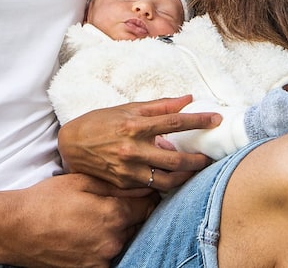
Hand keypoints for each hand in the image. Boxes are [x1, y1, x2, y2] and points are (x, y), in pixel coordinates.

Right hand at [0, 173, 157, 267]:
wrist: (16, 229)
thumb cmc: (46, 200)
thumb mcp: (81, 181)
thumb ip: (115, 185)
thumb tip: (142, 184)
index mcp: (113, 215)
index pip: (147, 205)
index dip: (146, 194)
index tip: (141, 188)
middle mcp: (112, 241)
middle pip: (137, 224)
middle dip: (131, 211)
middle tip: (114, 199)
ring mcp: (101, 260)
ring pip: (123, 240)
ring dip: (118, 229)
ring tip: (96, 215)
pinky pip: (108, 256)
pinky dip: (104, 244)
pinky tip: (88, 232)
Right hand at [58, 96, 220, 190]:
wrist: (71, 144)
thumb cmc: (98, 122)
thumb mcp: (126, 108)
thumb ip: (158, 106)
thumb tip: (186, 99)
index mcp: (135, 125)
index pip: (175, 122)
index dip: (199, 120)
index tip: (216, 119)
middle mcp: (133, 149)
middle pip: (176, 160)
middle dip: (197, 160)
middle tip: (209, 156)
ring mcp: (128, 170)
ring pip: (167, 180)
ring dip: (186, 177)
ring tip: (195, 170)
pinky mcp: (124, 185)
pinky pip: (151, 188)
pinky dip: (165, 184)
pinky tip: (173, 178)